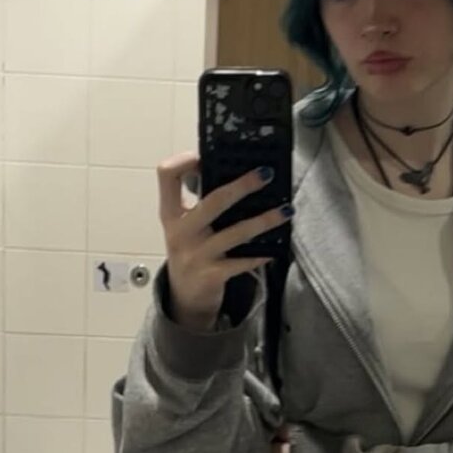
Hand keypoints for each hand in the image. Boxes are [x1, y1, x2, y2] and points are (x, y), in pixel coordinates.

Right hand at [156, 153, 293, 330]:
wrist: (185, 297)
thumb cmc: (191, 251)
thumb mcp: (185, 226)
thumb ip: (199, 202)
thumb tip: (236, 172)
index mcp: (170, 214)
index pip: (166, 176)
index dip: (184, 160)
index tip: (205, 155)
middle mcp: (180, 233)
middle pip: (212, 201)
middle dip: (242, 186)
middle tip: (266, 174)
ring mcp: (196, 255)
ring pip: (236, 233)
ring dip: (264, 220)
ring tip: (286, 210)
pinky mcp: (212, 276)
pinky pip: (242, 262)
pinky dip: (262, 253)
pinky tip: (277, 247)